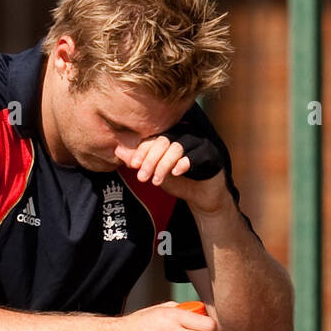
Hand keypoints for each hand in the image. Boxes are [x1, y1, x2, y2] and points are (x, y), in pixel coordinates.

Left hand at [114, 127, 230, 214]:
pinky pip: (197, 155)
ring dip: (163, 165)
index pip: (153, 136)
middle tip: (142, 177)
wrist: (200, 197)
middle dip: (150, 159)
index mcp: (171, 134)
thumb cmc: (178, 181)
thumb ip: (139, 162)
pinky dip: (185, 163)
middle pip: (164, 140)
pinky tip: (176, 173)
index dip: (141, 149)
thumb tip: (118, 151)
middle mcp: (186, 134)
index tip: (132, 165)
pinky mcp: (211, 154)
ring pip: (178, 147)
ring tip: (156, 181)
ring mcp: (200, 143)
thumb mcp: (154, 172)